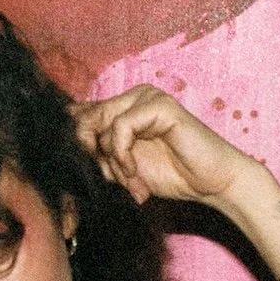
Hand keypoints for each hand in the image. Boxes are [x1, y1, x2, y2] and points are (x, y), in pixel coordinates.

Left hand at [71, 85, 268, 212]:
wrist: (212, 183)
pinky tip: (134, 172)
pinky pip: (121, 126)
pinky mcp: (159, 105)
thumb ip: (99, 154)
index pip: (83, 114)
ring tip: (131, 180)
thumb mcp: (124, 167)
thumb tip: (67, 144)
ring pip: (102, 123)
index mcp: (124, 108)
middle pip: (87, 117)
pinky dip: (122, 154)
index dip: (79, 144)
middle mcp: (134, 97)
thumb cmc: (173, 174)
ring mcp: (148, 98)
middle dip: (92, 153)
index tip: (92, 173)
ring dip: (112, 160)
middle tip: (111, 178)